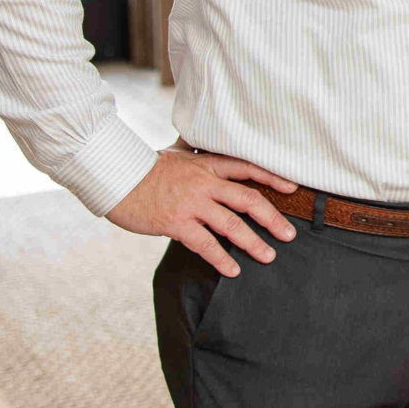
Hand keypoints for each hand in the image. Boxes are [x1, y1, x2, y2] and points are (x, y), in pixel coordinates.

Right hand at [107, 147, 298, 277]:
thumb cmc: (145, 167)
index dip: (272, 177)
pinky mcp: (176, 223)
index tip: (293, 188)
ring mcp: (191, 203)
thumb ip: (192, 150)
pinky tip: (233, 270)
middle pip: (248, 199)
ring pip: (231, 224)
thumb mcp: (175, 153)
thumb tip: (196, 137)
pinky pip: (205, 244)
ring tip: (268, 256)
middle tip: (289, 234)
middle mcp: (204, 182)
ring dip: (253, 242)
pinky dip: (222, 258)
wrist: (116, 178)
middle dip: (272, 218)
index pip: (248, 168)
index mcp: (207, 164)